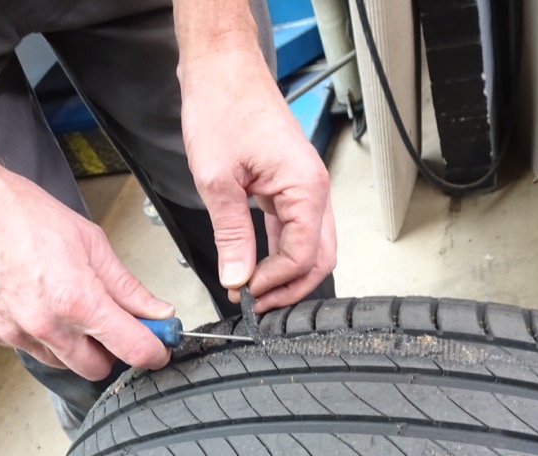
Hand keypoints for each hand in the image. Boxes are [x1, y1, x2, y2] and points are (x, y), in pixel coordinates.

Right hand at [0, 114, 173, 379]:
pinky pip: (31, 348)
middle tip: (113, 322)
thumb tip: (155, 310)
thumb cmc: (16, 211)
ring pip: (63, 363)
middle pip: (98, 368)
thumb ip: (126, 285)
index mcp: (78, 302)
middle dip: (112, 351)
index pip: (133, 350)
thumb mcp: (88, 241)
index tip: (159, 347)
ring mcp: (15, 334)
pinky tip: (38, 303)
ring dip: (76, 347)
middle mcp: (46, 327)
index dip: (154, 351)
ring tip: (69, 306)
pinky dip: (43, 336)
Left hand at [175, 7, 336, 312]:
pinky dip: (281, 252)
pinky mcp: (292, 185)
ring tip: (255, 290)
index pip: (304, 256)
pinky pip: (297, 229)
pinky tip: (257, 264)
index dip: (275, 281)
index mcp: (306, 187)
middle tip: (257, 304)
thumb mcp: (218, 181)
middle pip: (320, 258)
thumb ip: (232, 236)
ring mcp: (306, 187)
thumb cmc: (223, 108)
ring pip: (312, 247)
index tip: (245, 293)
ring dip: (288, 273)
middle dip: (291, 287)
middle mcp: (315, 189)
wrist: (223, 70)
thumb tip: (237, 278)